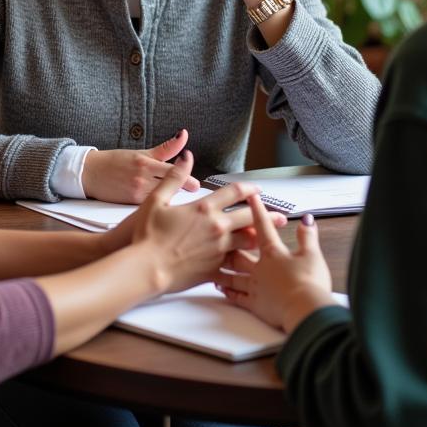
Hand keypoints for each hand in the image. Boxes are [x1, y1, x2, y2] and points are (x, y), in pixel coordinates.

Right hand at [82, 130, 199, 203]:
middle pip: (171, 187)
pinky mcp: (130, 204)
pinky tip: (164, 206)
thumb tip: (184, 135)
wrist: (90, 173)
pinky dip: (159, 205)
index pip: (173, 171)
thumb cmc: (116, 162)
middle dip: (183, 191)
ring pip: (163, 198)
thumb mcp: (141, 153)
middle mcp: (142, 178)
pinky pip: (151, 206)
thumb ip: (166, 148)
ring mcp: (136, 193)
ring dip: (172, 199)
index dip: (187, 178)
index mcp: (146, 163)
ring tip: (180, 200)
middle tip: (193, 194)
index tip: (196, 185)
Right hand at [124, 169, 287, 293]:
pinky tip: (250, 266)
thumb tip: (186, 157)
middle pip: (249, 218)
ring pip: (248, 242)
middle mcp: (216, 228)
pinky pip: (235, 265)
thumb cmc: (147, 235)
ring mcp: (218, 250)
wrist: (146, 268)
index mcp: (204, 208)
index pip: (233, 193)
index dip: (248, 188)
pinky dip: (243, 264)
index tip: (256, 189)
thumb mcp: (156, 200)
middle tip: (280, 215)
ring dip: (260, 238)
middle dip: (266, 215)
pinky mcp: (214, 269)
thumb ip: (175, 177)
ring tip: (271, 238)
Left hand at [217, 196, 334, 332]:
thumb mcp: (313, 255)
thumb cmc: (309, 283)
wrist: (305, 310)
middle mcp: (259, 267)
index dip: (255, 210)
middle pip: (240, 250)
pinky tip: (221, 288)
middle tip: (220, 233)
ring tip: (214, 260)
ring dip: (223, 267)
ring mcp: (254, 286)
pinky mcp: (254, 305)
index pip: (262, 226)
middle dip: (230, 241)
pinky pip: (236, 296)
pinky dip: (228, 291)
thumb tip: (306, 221)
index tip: (248, 197)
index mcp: (273, 253)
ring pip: (233, 273)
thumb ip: (308, 236)